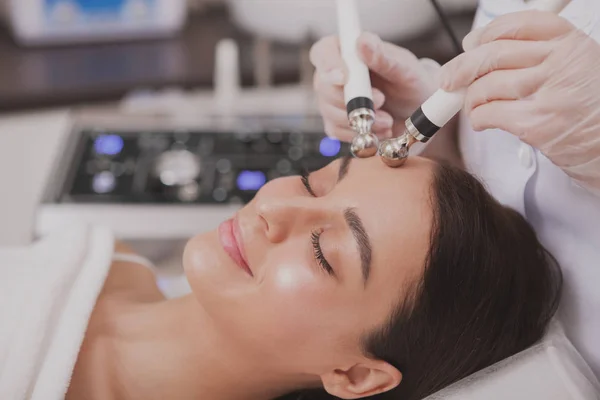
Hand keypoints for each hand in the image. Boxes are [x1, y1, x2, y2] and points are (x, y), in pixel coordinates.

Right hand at [310, 32, 439, 141]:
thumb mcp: (404, 68)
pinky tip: (379, 129)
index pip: (323, 52)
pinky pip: (337, 131)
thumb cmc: (411, 82)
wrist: (416, 110)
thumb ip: (383, 57)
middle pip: (323, 87)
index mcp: (347, 51)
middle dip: (352, 98)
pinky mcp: (336, 123)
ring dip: (360, 119)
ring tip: (388, 120)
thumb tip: (362, 41)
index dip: (328, 64)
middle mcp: (334, 75)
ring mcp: (332, 100)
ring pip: (329, 111)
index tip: (344, 78)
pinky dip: (359, 133)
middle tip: (381, 100)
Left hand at [440, 10, 599, 193]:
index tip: (470, 45)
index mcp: (571, 44)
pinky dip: (477, 118)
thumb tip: (480, 48)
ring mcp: (550, 93)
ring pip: (486, 85)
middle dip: (461, 67)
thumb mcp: (577, 68)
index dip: (486, 34)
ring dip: (470, 99)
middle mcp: (561, 63)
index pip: (518, 25)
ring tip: (473, 108)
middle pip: (493, 54)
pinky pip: (489, 113)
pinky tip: (482, 122)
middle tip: (448, 81)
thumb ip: (541, 55)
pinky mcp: (538, 124)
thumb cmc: (592, 110)